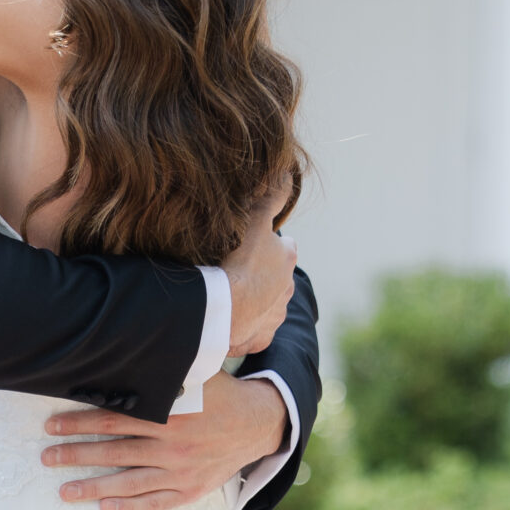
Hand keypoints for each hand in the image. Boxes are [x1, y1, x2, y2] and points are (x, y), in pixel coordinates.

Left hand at [42, 371, 287, 509]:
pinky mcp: (190, 490)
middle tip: (46, 458)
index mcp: (168, 414)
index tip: (51, 426)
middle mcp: (171, 445)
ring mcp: (180, 471)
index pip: (114, 419)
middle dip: (76, 455)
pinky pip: (156, 503)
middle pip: (114, 451)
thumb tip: (122, 350)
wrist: (258, 424)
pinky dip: (130, 508)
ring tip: (64, 491)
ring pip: (129, 482)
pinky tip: (105, 509)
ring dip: (93, 487)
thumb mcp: (194, 374)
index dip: (79, 422)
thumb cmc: (218, 396)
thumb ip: (160, 370)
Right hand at [224, 192, 297, 357]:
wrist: (222, 309)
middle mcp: (287, 289)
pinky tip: (227, 319)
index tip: (250, 245)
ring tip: (228, 296)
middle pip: (275, 277)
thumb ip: (271, 195)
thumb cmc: (237, 261)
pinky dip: (242, 325)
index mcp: (287, 259)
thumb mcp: (254, 218)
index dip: (267, 244)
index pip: (285, 247)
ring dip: (251, 300)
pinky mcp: (258, 337)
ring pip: (265, 304)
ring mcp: (274, 316)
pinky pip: (252, 331)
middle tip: (233, 270)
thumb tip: (285, 172)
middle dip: (260, 275)